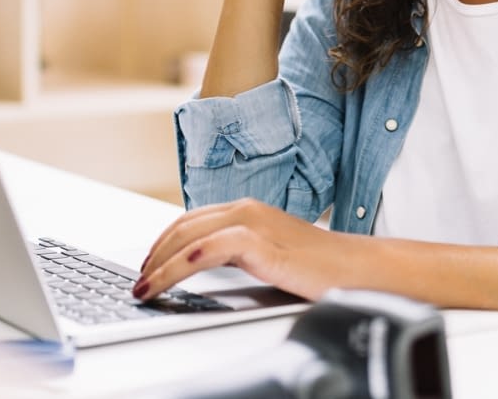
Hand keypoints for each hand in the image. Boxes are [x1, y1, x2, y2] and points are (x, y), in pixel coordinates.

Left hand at [133, 198, 373, 302]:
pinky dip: (188, 261)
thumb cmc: (320, 267)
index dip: (161, 244)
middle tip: (136, 282)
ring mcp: (254, 223)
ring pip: (190, 236)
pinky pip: (213, 247)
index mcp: (246, 210)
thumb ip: (239, 253)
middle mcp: (245, 209)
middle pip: (182, 227)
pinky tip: (174, 276)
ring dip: (160, 264)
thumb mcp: (269, 255)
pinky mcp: (263, 242)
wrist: (360, 270)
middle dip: (153, 256)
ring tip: (144, 287)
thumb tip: (204, 267)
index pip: (189, 221)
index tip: (145, 267)